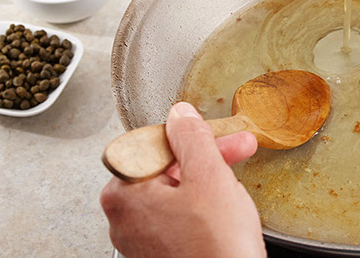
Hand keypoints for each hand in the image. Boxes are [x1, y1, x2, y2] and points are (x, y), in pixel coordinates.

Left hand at [100, 102, 266, 257]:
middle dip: (207, 156)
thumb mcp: (208, 176)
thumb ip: (191, 137)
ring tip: (235, 183)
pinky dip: (202, 207)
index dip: (193, 135)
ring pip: (176, 191)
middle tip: (236, 149)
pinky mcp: (159, 253)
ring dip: (208, 180)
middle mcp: (124, 216)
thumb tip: (180, 115)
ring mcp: (141, 238)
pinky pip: (179, 217)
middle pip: (167, 167)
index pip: (155, 143)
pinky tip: (224, 209)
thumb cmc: (214, 249)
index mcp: (123, 192)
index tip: (216, 133)